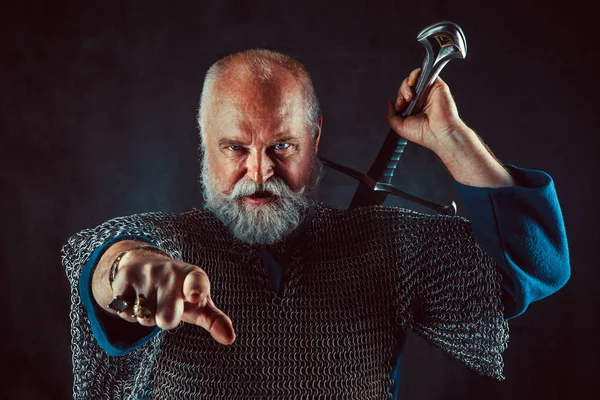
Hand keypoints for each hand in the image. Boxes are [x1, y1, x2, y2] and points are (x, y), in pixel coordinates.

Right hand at [108, 248, 235, 344]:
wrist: (146, 264)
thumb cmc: (181, 291)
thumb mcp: (200, 303)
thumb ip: (216, 320)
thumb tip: (230, 339)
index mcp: (193, 276)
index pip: (196, 283)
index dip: (195, 289)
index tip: (193, 295)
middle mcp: (171, 271)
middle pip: (166, 318)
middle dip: (166, 320)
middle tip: (168, 307)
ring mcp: (147, 273)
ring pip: (144, 317)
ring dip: (146, 317)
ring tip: (152, 301)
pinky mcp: (125, 277)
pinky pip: (124, 312)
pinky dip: (128, 313)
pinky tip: (135, 298)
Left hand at [386, 68, 467, 152]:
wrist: (439, 132)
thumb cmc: (424, 133)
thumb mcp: (399, 127)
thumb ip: (390, 115)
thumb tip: (390, 103)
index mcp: (414, 109)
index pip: (402, 97)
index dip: (398, 100)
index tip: (399, 108)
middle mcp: (421, 100)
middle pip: (406, 88)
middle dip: (401, 94)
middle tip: (403, 104)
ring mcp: (428, 92)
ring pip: (412, 80)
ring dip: (405, 86)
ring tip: (409, 97)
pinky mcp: (436, 85)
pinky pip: (423, 72)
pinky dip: (413, 75)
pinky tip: (411, 85)